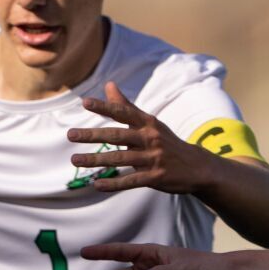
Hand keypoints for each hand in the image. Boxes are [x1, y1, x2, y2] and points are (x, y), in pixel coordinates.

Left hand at [68, 82, 216, 194]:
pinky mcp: (156, 177)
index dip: (105, 107)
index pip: (124, 113)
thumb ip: (127, 106)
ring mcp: (154, 159)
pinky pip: (131, 180)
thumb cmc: (167, 142)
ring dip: (96, 160)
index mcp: (148, 124)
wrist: (198, 167)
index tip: (85, 102)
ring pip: (120, 159)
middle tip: (70, 135)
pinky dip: (114, 183)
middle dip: (93, 135)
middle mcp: (151, 139)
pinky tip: (98, 184)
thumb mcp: (151, 123)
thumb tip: (109, 85)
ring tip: (75, 160)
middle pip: (118, 136)